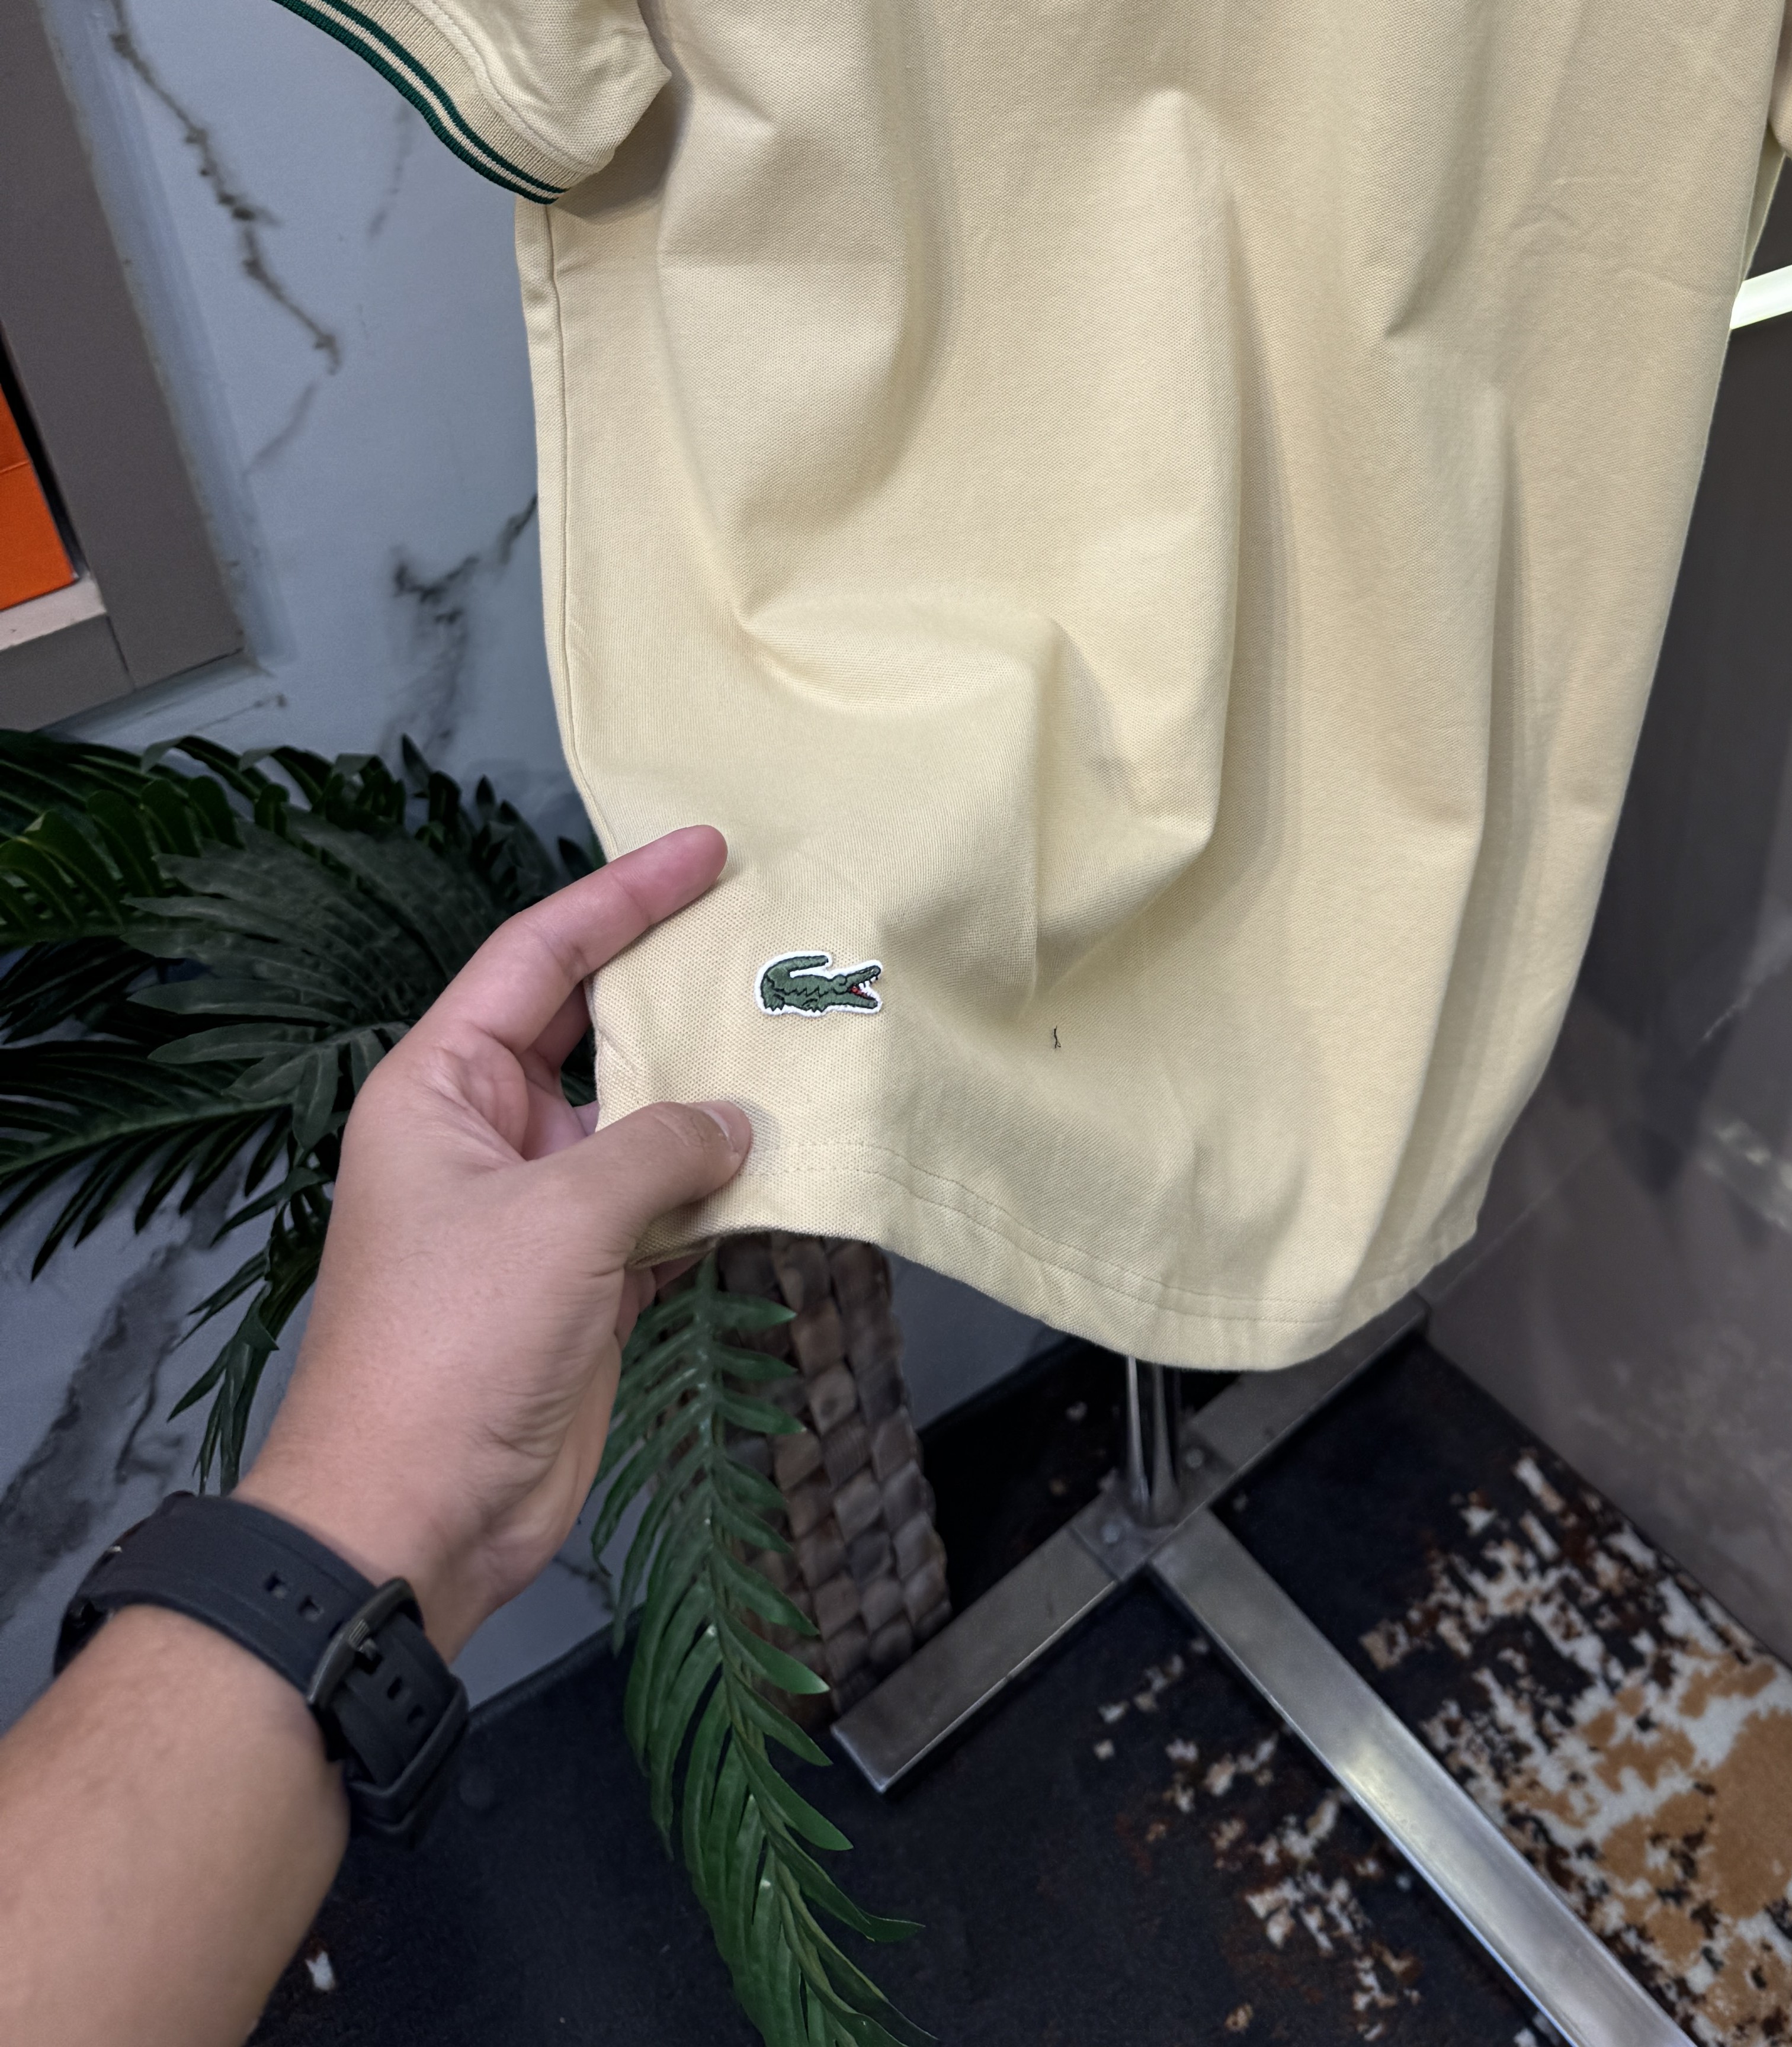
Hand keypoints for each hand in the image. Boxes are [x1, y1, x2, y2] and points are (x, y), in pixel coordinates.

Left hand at [237, 826, 749, 1657]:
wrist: (409, 1519)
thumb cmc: (454, 1345)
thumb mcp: (561, 1218)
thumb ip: (662, 1146)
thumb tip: (739, 1120)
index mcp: (442, 1089)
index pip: (538, 957)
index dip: (621, 898)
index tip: (704, 850)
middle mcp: (486, 1135)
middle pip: (592, 1029)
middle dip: (675, 985)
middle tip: (770, 932)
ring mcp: (537, 1212)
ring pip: (639, 1122)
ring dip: (712, 1093)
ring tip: (803, 1035)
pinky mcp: (582, 1284)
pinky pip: (662, 1208)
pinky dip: (720, 1188)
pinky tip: (788, 1161)